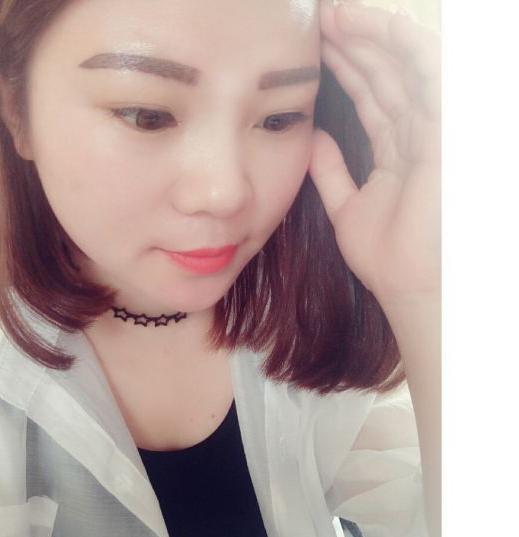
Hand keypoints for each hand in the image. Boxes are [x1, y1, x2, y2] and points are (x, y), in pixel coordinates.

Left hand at [311, 2, 440, 306]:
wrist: (414, 285)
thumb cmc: (387, 256)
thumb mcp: (347, 206)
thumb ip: (331, 171)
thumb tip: (313, 137)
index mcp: (397, 152)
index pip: (372, 98)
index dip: (346, 70)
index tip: (315, 48)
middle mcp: (419, 135)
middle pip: (386, 77)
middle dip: (354, 45)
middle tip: (321, 19)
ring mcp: (436, 130)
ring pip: (405, 68)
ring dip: (373, 36)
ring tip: (337, 15)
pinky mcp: (449, 130)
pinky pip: (429, 74)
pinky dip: (404, 46)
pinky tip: (376, 24)